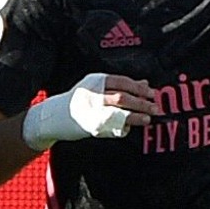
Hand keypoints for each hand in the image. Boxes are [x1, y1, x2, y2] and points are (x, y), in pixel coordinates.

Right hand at [22, 73, 161, 150]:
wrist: (54, 117)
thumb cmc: (80, 99)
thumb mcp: (97, 87)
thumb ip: (121, 85)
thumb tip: (145, 83)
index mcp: (95, 81)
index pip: (122, 82)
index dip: (139, 88)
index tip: (152, 92)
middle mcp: (93, 94)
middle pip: (122, 96)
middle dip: (141, 102)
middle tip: (155, 107)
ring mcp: (91, 110)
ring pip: (118, 112)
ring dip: (136, 115)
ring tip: (148, 118)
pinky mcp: (90, 125)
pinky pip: (111, 127)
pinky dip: (123, 127)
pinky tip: (130, 127)